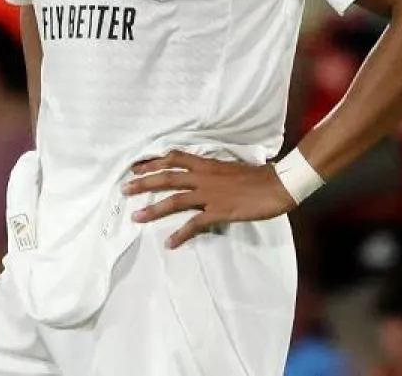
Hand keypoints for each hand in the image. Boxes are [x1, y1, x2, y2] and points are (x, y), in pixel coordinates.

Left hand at [123, 151, 295, 248]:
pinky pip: (195, 223)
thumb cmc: (256, 176)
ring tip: (136, 217)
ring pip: (174, 200)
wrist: (277, 184)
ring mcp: (210, 194)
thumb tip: (199, 175)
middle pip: (166, 177)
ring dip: (153, 209)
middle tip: (124, 189)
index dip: (153, 162)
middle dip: (143, 183)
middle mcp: (203, 177)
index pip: (173, 158)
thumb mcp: (229, 168)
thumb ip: (211, 171)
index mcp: (206, 164)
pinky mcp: (219, 211)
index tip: (135, 166)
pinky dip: (181, 234)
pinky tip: (170, 242)